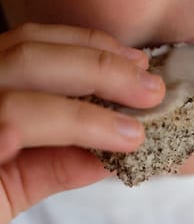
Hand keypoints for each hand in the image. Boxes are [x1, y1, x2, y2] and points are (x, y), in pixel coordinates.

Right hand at [0, 23, 164, 223]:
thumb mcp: (13, 180)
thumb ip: (57, 161)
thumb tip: (111, 152)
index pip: (29, 43)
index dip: (87, 45)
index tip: (135, 62)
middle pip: (29, 53)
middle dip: (100, 67)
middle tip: (151, 88)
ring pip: (22, 88)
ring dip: (92, 109)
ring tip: (136, 131)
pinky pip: (12, 126)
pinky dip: (69, 131)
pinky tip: (107, 150)